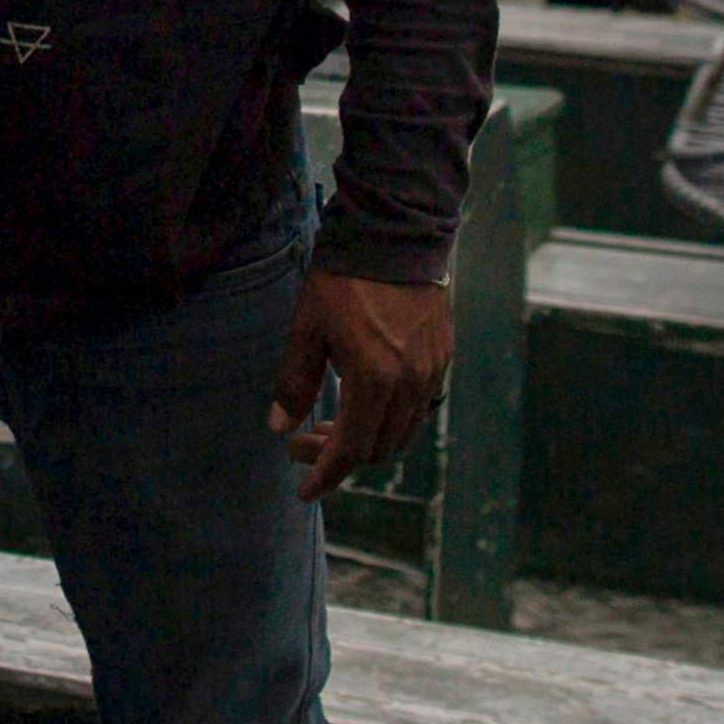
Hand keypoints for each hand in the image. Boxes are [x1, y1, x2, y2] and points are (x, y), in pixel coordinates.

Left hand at [270, 270, 454, 499]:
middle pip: (377, 448)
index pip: (350, 449)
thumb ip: (294, 381)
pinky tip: (365, 399)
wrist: (396, 233)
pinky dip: (391, 418)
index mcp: (374, 379)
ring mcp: (432, 371)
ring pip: (401, 432)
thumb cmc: (344, 277)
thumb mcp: (307, 327)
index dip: (324, 475)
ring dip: (366, 438)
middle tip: (304, 441)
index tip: (303, 491)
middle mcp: (410, 384)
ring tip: (331, 421)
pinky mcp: (443, 356)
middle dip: (338, 455)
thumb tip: (280, 427)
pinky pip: (419, 407)